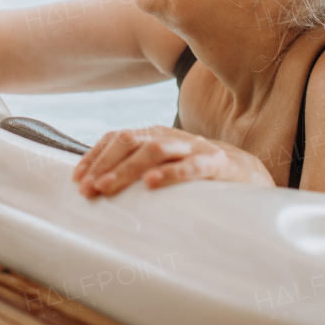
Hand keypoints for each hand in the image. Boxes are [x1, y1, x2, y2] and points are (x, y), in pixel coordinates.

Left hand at [72, 126, 274, 197]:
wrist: (247, 173)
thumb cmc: (196, 173)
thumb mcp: (163, 167)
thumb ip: (137, 172)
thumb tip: (98, 189)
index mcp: (155, 135)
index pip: (118, 138)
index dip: (95, 156)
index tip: (77, 179)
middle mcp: (170, 137)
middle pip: (130, 142)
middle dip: (104, 164)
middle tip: (87, 189)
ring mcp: (193, 148)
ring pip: (155, 150)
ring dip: (126, 169)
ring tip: (107, 187)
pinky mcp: (216, 164)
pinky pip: (191, 166)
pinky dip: (170, 174)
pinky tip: (151, 185)